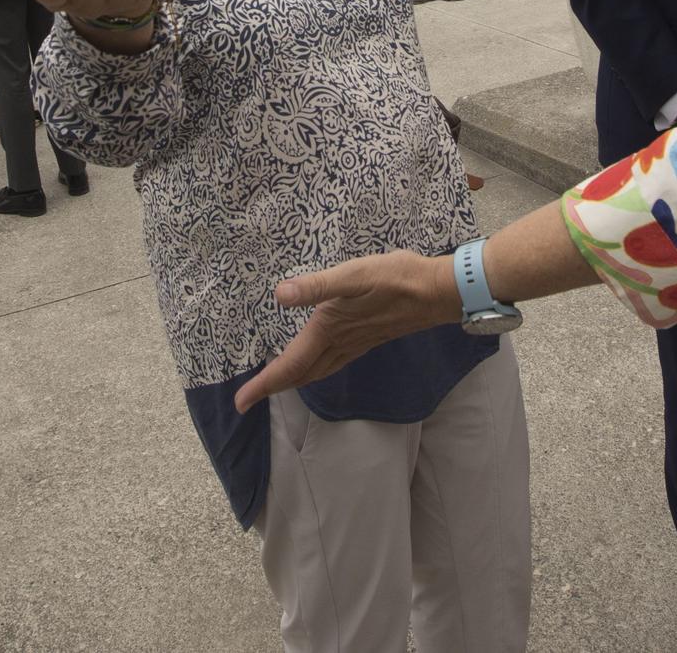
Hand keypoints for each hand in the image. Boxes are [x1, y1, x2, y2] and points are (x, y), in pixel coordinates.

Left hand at [233, 251, 458, 413]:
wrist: (437, 292)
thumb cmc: (396, 279)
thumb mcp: (353, 275)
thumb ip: (315, 286)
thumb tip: (280, 294)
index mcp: (329, 330)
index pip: (290, 366)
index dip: (263, 385)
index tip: (240, 403)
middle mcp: (340, 343)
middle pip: (301, 374)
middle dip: (274, 386)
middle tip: (249, 397)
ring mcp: (356, 343)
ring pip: (318, 371)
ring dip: (294, 379)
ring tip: (276, 381)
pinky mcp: (368, 337)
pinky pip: (333, 362)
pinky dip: (315, 368)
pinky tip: (317, 358)